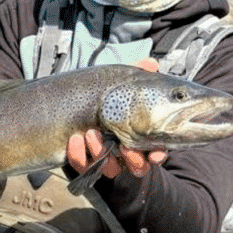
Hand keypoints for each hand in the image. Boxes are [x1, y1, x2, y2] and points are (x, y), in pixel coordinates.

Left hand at [65, 59, 168, 179]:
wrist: (74, 107)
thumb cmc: (109, 98)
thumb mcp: (123, 85)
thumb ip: (137, 75)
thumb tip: (151, 63)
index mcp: (141, 138)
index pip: (156, 153)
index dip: (158, 155)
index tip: (154, 154)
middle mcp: (126, 152)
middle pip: (138, 167)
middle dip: (132, 159)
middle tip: (123, 145)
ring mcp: (105, 159)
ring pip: (110, 169)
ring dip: (102, 153)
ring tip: (92, 134)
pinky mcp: (84, 161)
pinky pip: (83, 166)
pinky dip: (79, 155)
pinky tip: (75, 139)